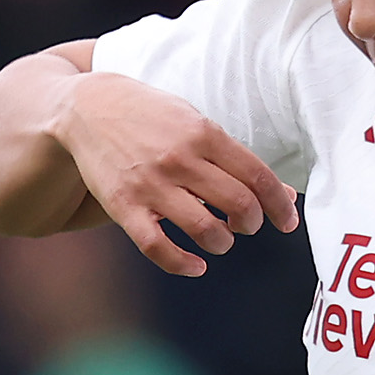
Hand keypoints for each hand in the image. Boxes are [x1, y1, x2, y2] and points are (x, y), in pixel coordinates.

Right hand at [64, 75, 299, 277]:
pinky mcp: (124, 206)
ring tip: (220, 239)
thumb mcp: (196, 123)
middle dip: (251, 224)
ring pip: (206, 230)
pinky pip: (158, 248)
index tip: (287, 221)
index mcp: (204, 133)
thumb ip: (236, 158)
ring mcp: (151, 184)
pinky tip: (196, 265)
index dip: (279, 205)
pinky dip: (184, 264)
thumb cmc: (152, 117)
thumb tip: (286, 194)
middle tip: (246, 225)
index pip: (258, 177)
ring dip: (222, 243)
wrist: (87, 108)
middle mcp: (180, 159)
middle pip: (239, 205)